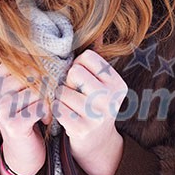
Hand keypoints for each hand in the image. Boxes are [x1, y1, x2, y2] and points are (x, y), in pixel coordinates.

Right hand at [0, 62, 49, 174]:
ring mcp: (1, 108)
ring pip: (38, 90)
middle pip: (32, 74)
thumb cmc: (27, 116)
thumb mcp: (24, 91)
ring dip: (48, 101)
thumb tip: (51, 50)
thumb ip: (30, 72)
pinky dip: (47, 113)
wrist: (22, 153)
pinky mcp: (13, 123)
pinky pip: (40, 106)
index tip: (44, 82)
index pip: (23, 61)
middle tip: (48, 99)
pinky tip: (44, 120)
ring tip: (45, 111)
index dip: (40, 69)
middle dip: (46, 85)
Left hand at [53, 49, 126, 174]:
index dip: (77, 66)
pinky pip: (57, 108)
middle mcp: (111, 98)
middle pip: (74, 72)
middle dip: (68, 81)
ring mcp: (97, 115)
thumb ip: (96, 60)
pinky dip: (56, 110)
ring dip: (60, 97)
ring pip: (62, 90)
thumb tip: (96, 31)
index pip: (87, 58)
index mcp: (117, 83)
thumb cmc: (93, 104)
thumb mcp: (100, 83)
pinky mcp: (82, 129)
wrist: (97, 142)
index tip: (81, 79)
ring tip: (69, 104)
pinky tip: (64, 115)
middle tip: (73, 92)